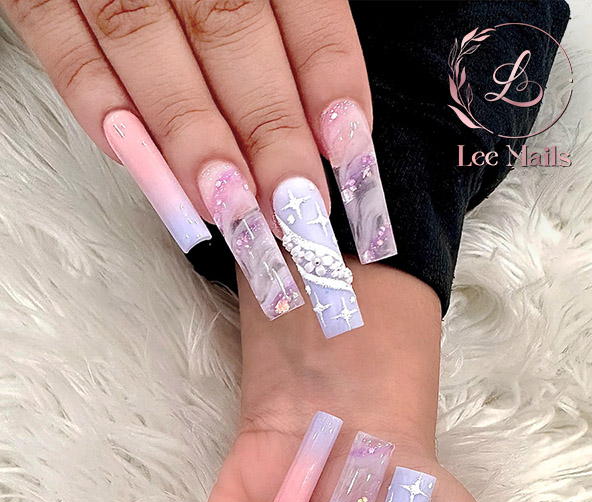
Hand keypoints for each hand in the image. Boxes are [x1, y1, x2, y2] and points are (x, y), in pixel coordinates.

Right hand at [1, 0, 371, 249]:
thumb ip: (286, 23)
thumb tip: (326, 121)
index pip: (298, 2)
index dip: (326, 76)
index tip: (347, 149)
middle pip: (227, 30)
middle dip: (266, 129)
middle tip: (291, 207)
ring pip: (143, 40)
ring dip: (188, 132)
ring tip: (227, 206)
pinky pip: (60, 41)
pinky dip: (94, 100)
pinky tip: (134, 159)